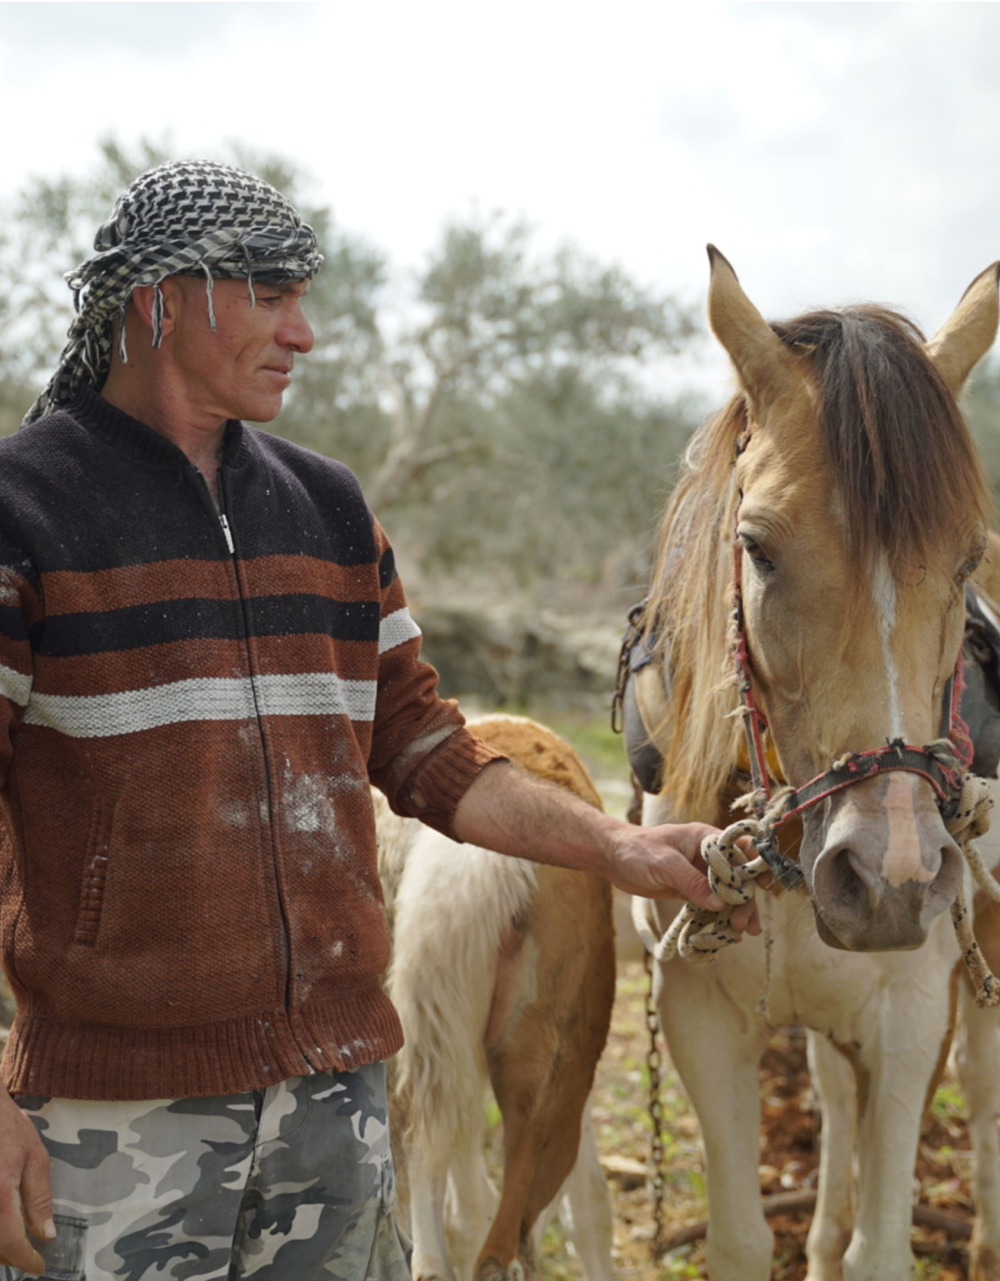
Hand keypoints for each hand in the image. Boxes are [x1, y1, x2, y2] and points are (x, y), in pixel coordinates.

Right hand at [0, 1087, 53, 1275]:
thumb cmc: (7, 1128)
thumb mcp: (34, 1157)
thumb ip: (39, 1199)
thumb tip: (46, 1234)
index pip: (10, 1242)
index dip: (24, 1260)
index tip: (38, 1267)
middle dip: (9, 1257)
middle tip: (27, 1256)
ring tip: (13, 1244)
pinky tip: (1, 1226)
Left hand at [607, 821, 762, 935]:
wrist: (612, 857)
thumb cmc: (636, 850)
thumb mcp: (664, 864)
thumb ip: (692, 882)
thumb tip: (719, 904)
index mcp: (705, 838)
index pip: (740, 849)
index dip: (754, 866)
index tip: (763, 887)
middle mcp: (707, 856)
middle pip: (737, 877)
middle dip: (745, 900)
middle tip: (746, 924)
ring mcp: (700, 874)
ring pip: (726, 894)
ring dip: (736, 912)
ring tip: (742, 934)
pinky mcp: (690, 889)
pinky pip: (711, 904)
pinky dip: (719, 918)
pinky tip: (727, 934)